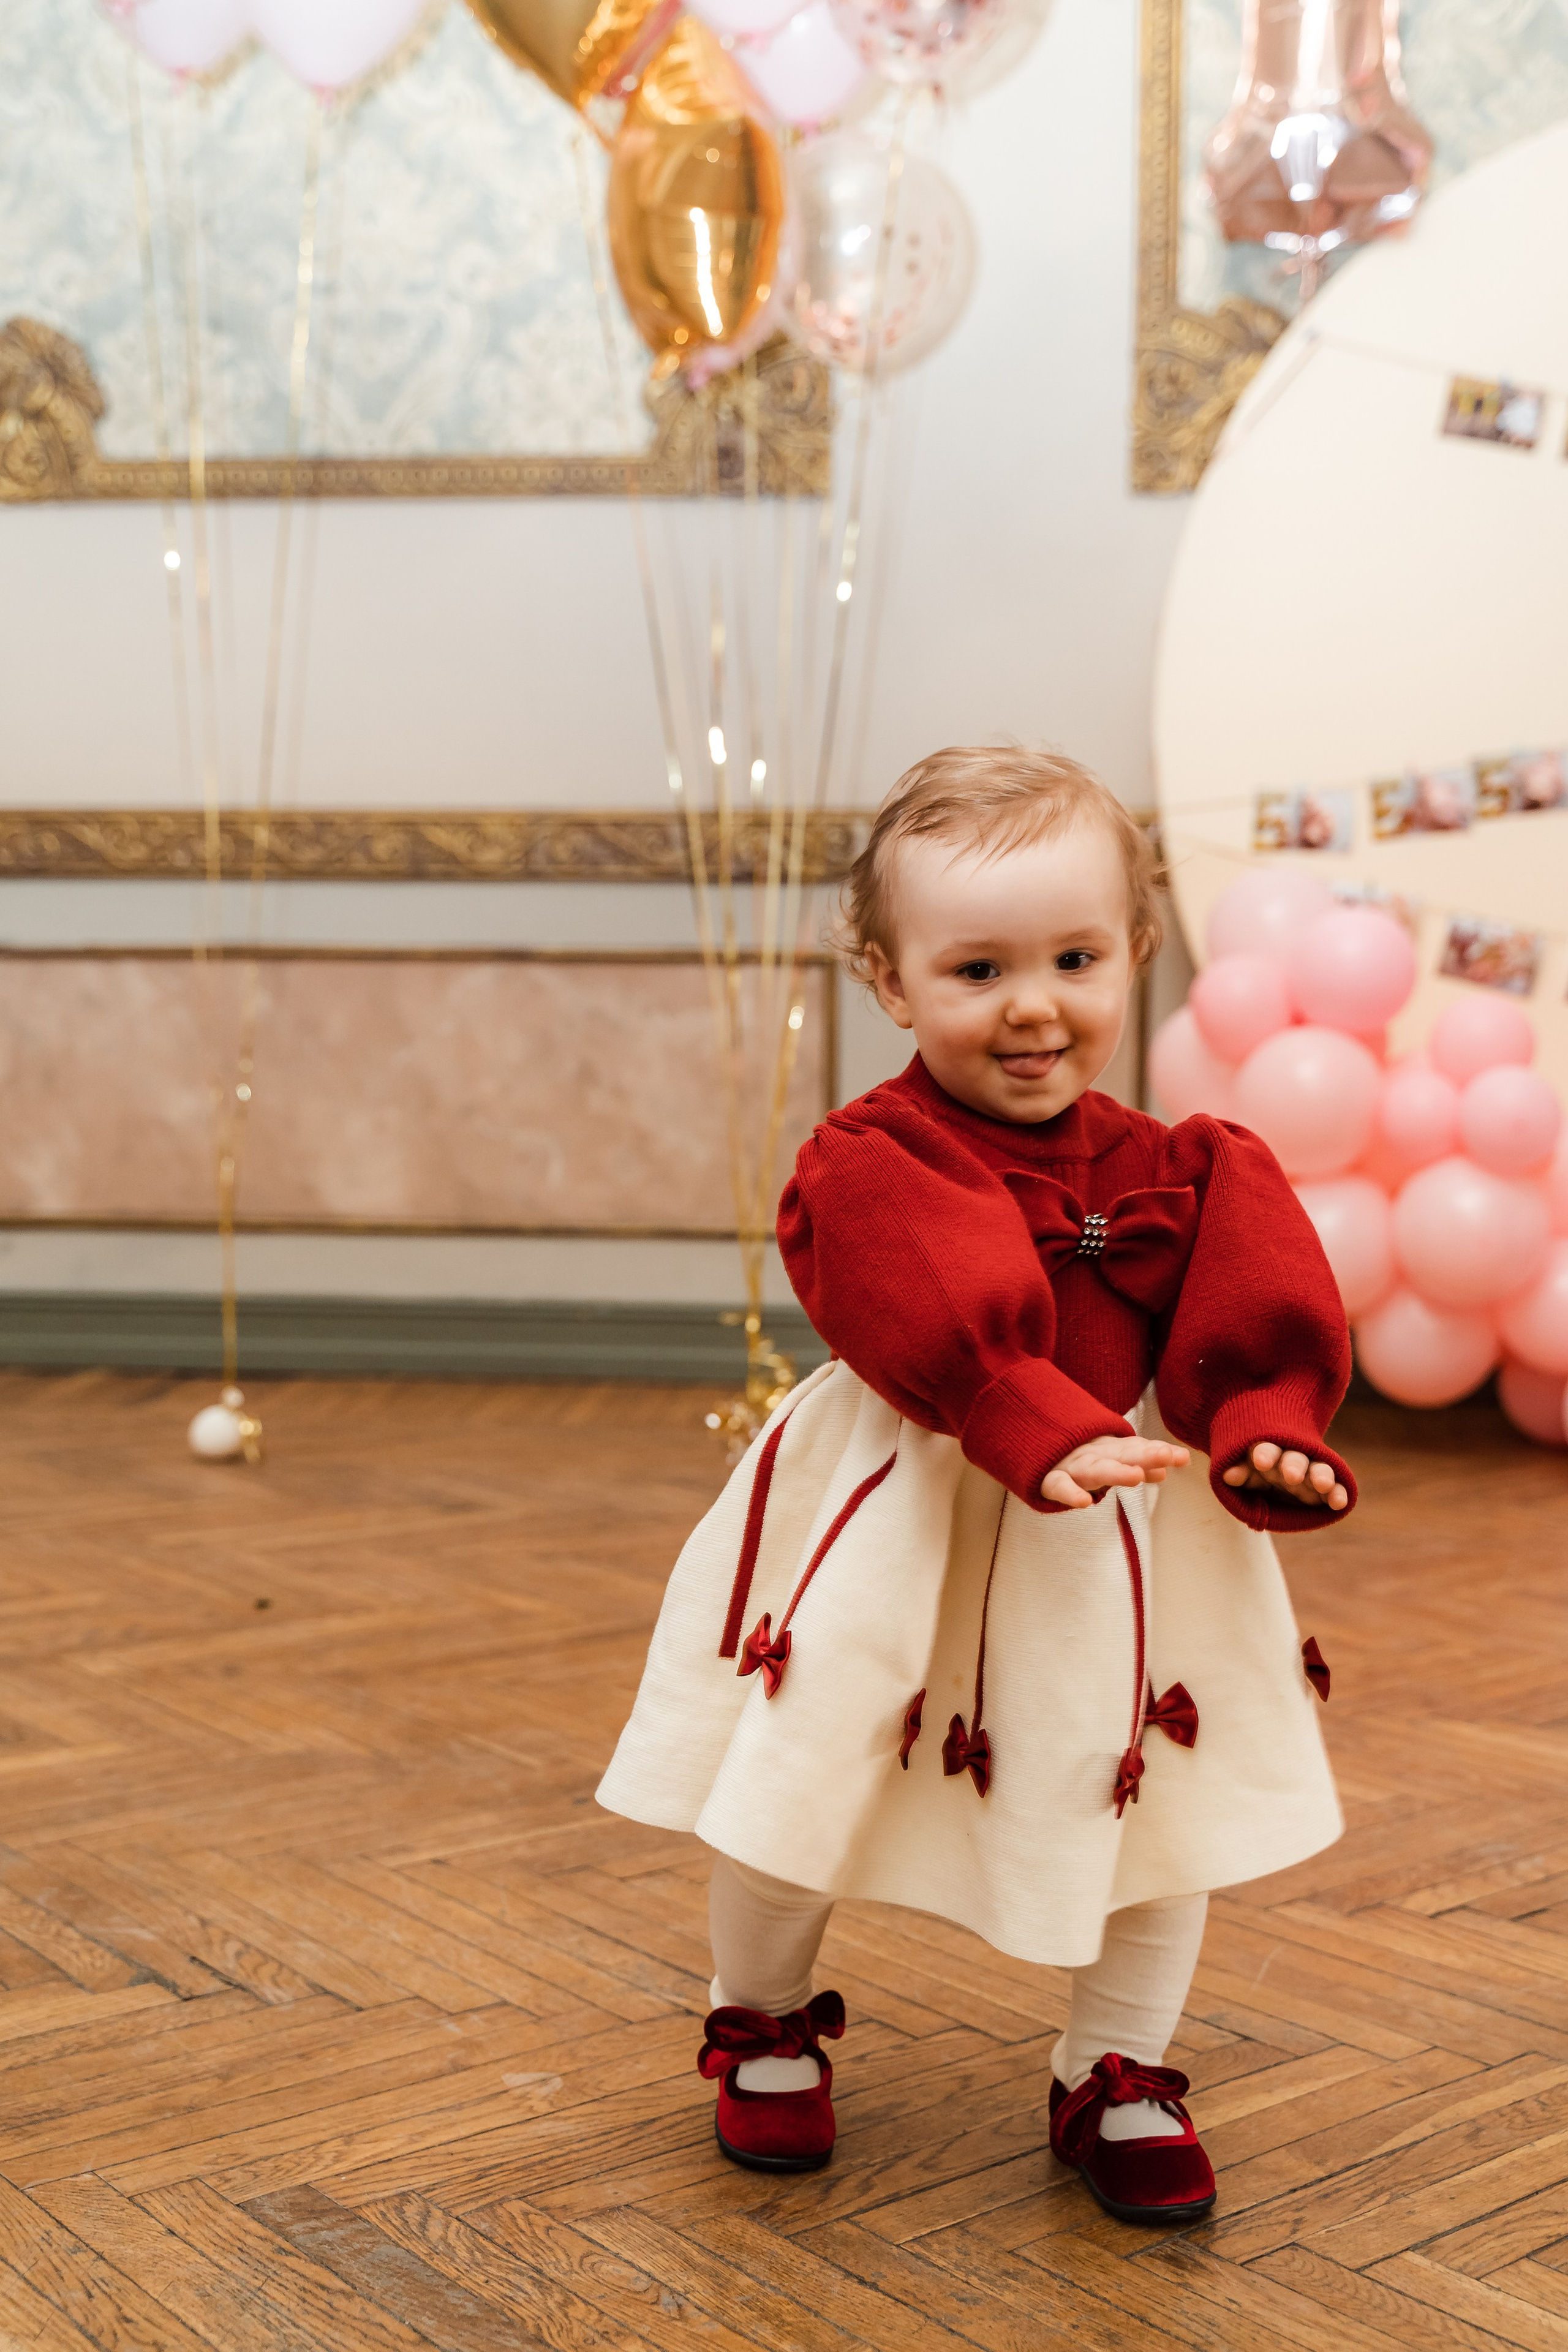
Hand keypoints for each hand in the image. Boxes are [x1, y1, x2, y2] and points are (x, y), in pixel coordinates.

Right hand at [1042, 1436, 1190, 1510]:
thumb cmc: (1074, 1456)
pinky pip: (1059, 1486)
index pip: (1136, 1447)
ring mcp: (1069, 1465)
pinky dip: (1070, 1493)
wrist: (1027, 1442)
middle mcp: (1091, 1453)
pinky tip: (1085, 1503)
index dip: (1157, 1451)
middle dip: (1144, 1455)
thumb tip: (1164, 1473)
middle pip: (1120, 1453)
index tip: (1182, 1457)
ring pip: (1093, 1468)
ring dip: (1114, 1471)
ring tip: (1135, 1477)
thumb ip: (1133, 1465)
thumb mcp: (1106, 1458)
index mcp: (1107, 1448)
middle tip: (1167, 1456)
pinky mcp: (1047, 1480)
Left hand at [1222, 1441, 1347, 1510]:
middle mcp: (1292, 1457)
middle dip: (1293, 1465)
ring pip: (1319, 1469)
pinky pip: (1336, 1487)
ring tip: (1323, 1485)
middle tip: (1292, 1476)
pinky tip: (1339, 1503)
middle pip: (1294, 1458)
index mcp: (1268, 1450)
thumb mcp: (1244, 1471)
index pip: (1266, 1449)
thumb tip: (1228, 1475)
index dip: (1265, 1454)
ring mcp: (1311, 1471)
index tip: (1261, 1463)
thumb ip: (1239, 1472)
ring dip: (1321, 1476)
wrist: (1274, 1468)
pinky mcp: (1325, 1486)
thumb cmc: (1255, 1470)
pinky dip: (1338, 1493)